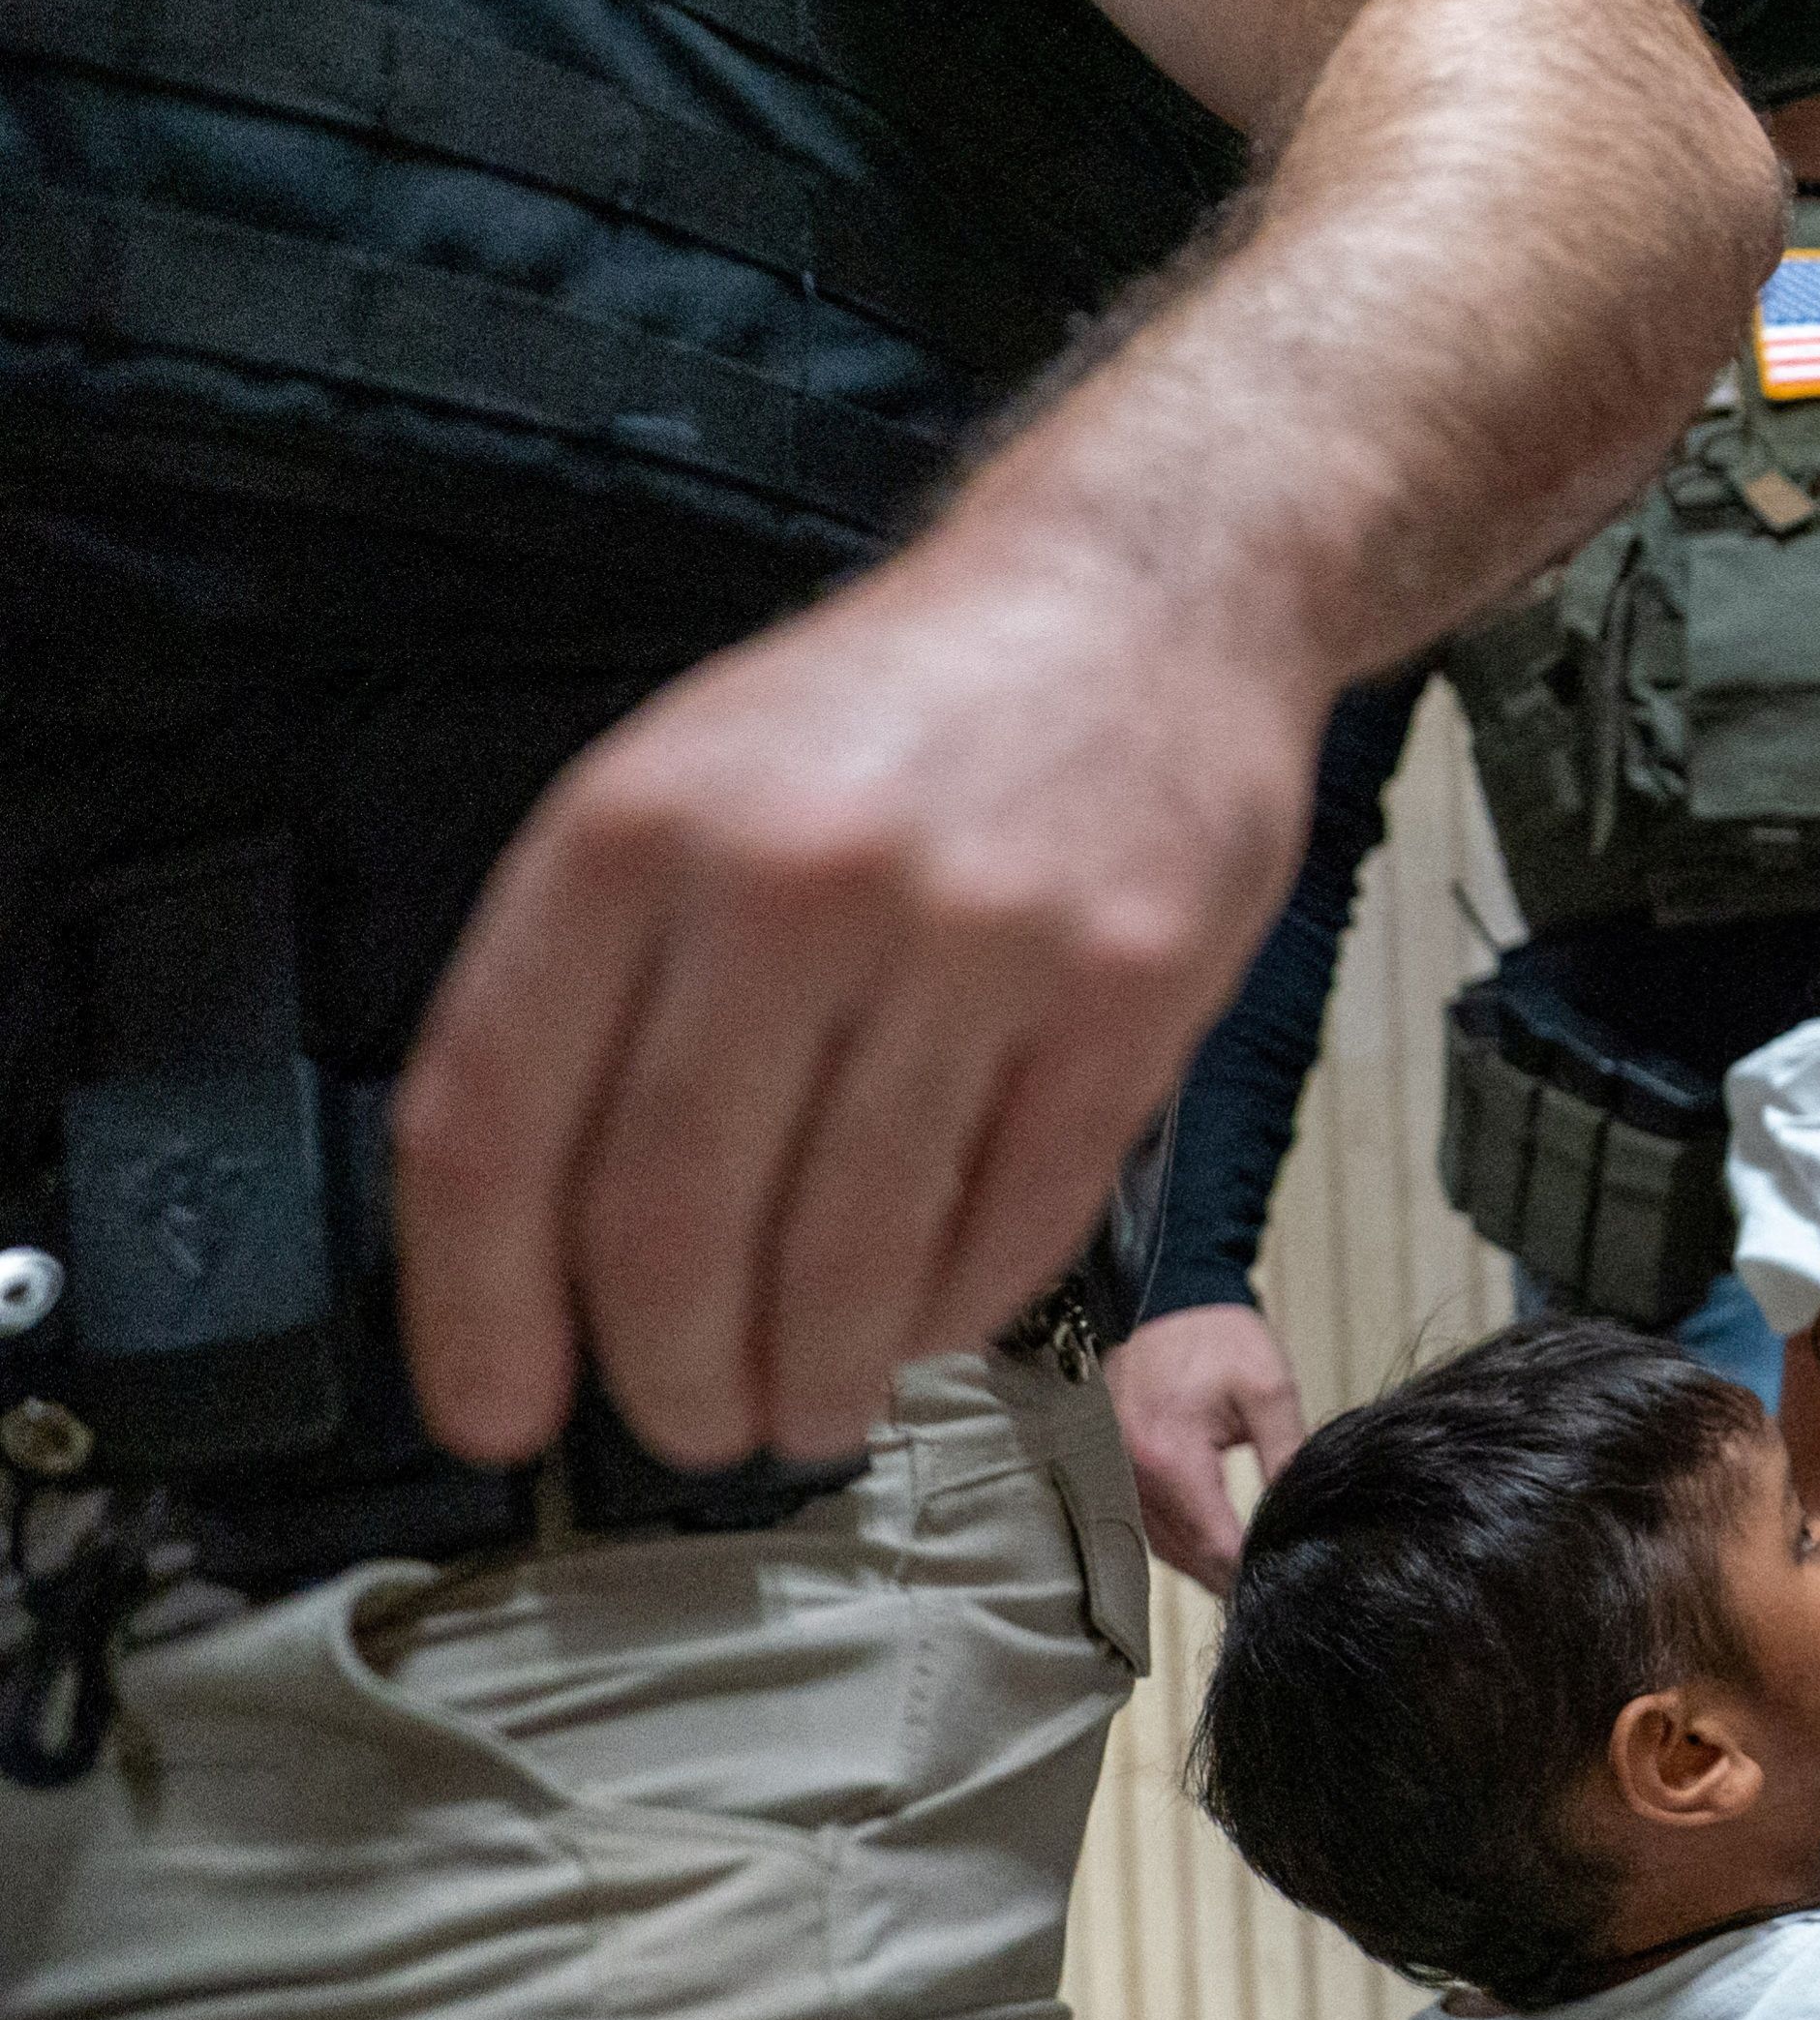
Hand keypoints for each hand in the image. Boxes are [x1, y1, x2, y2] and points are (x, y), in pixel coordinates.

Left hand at [391, 538, 1317, 1474]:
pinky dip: (955, 1310)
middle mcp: (788, 882)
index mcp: (633, 833)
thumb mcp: (685, 784)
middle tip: (691, 1424)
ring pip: (849, 1254)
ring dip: (817, 1377)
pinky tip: (928, 1318)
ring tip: (812, 1404)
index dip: (477, 1309)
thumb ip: (598, 982)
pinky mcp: (1125, 992)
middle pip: (671, 1222)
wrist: (1141, 595)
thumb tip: (536, 1245)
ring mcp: (970, 939)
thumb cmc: (905, 713)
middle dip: (671, 1377)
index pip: (497, 1125)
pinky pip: (1015, 1221)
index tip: (499, 1413)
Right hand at [1108, 1303, 1309, 1591]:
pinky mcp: (1111, 1465)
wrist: (1166, 1296)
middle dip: (1225, 1576)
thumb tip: (1301, 1508)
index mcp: (1171, 1457)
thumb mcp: (1269, 1389)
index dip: (1246, 1569)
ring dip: (1198, 1564)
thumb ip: (1287, 1454)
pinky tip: (1205, 1546)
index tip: (1279, 1581)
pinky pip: (1142, 1522)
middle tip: (1267, 1589)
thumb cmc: (1217, 1336)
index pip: (1212, 1542)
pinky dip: (1174, 1541)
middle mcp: (1132, 1473)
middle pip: (1182, 1554)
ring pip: (1158, 1546)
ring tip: (1240, 1574)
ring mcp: (1114, 1471)